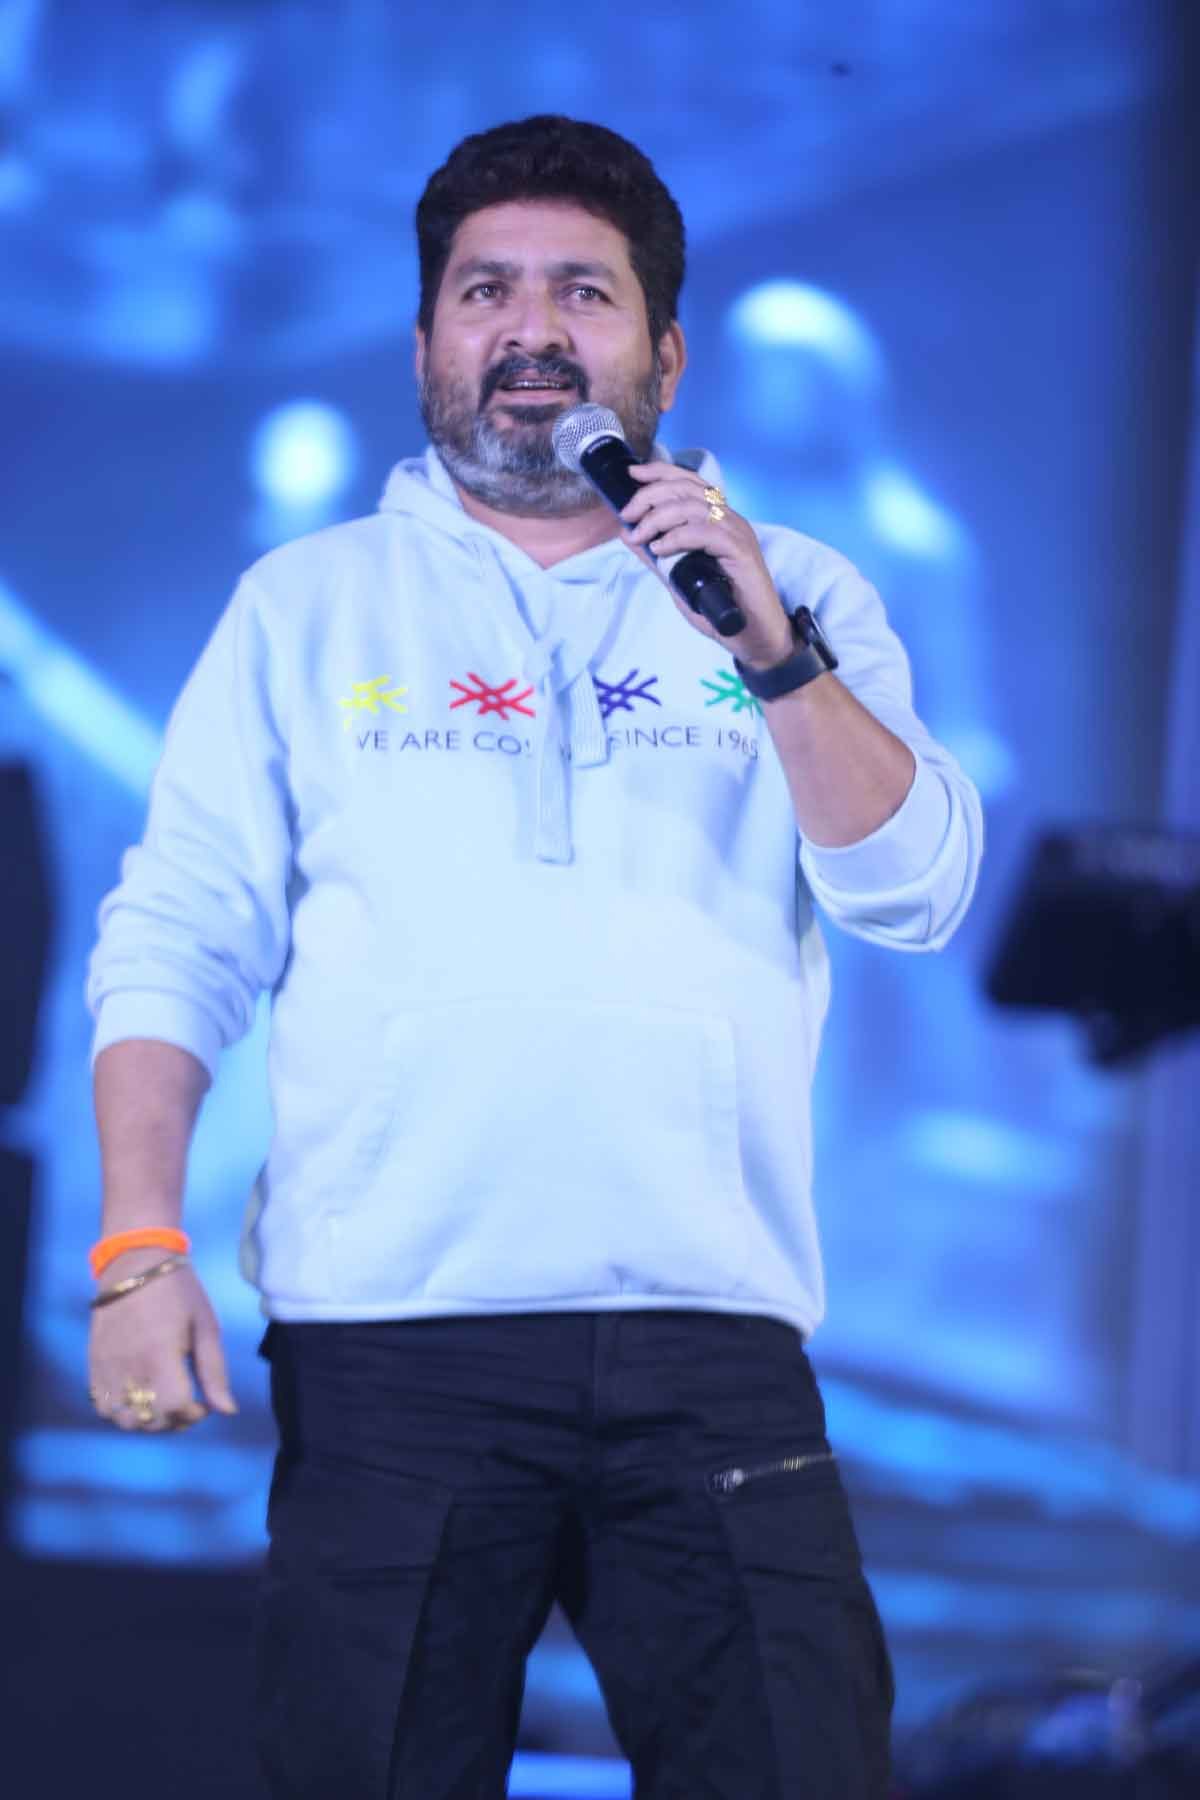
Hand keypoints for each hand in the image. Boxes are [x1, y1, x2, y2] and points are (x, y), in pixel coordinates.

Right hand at [88, 1249, 237, 1432]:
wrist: (135, 1263)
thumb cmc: (178, 1291)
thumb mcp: (205, 1326)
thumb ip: (214, 1371)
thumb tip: (227, 1411)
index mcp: (161, 1354)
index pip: (175, 1407)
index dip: (193, 1414)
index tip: (202, 1404)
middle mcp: (130, 1366)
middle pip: (149, 1419)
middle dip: (174, 1421)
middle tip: (185, 1404)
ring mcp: (107, 1367)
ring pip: (123, 1420)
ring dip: (147, 1421)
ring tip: (162, 1405)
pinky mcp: (93, 1364)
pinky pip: (102, 1407)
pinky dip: (121, 1413)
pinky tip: (138, 1399)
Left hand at [619, 463, 794, 668]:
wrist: (755, 637)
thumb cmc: (721, 608)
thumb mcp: (679, 578)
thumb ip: (657, 556)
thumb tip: (628, 535)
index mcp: (717, 519)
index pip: (689, 482)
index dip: (659, 472)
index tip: (632, 473)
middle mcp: (729, 519)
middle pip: (687, 488)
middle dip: (650, 495)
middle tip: (628, 514)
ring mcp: (737, 532)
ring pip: (693, 506)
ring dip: (659, 516)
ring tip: (640, 535)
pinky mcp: (741, 550)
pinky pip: (705, 532)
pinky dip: (678, 536)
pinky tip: (660, 548)